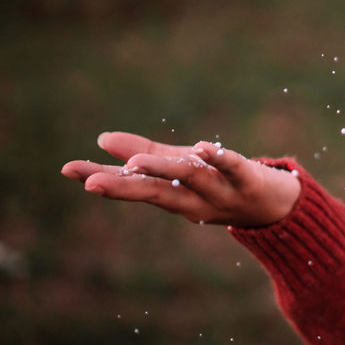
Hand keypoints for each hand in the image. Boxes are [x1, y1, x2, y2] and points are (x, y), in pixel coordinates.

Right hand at [61, 131, 300, 227]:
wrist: (275, 206)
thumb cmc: (220, 182)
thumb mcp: (182, 168)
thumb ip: (146, 155)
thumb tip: (103, 138)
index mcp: (173, 196)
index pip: (134, 187)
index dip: (103, 178)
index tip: (69, 169)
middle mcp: (194, 200)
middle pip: (155, 193)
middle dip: (122, 187)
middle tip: (90, 183)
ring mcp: (222, 193)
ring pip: (189, 179)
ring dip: (164, 170)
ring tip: (136, 160)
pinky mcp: (250, 181)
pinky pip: (233, 169)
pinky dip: (219, 159)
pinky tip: (202, 147)